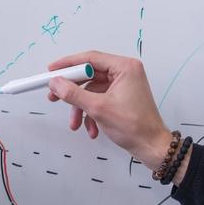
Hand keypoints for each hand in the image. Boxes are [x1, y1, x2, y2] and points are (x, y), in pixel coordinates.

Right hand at [43, 51, 171, 167]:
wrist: (151, 146)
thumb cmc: (136, 126)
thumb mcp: (98, 108)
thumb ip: (73, 94)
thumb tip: (56, 83)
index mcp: (125, 67)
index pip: (90, 58)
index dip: (68, 64)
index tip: (52, 70)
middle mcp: (125, 73)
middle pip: (89, 75)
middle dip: (72, 91)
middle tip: (54, 96)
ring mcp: (123, 86)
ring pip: (91, 91)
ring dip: (81, 108)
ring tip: (75, 123)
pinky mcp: (121, 98)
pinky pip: (98, 100)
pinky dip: (91, 113)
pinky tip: (91, 128)